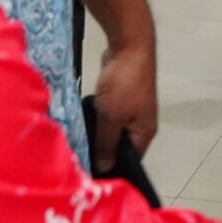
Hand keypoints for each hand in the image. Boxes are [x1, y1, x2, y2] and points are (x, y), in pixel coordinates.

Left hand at [90, 39, 157, 170]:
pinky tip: (80, 125)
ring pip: (113, 129)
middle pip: (121, 145)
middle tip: (79, 162)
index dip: (114, 169)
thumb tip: (105, 168)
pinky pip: (109, 115)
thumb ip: (107, 144)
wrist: (129, 46)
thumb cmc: (124, 85)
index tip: (92, 176)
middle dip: (103, 152)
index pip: (131, 160)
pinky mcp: (122, 96)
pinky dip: (98, 119)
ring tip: (76, 145)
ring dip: (98, 134)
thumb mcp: (112, 118)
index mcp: (145, 132)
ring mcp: (132, 108)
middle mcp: (141, 123)